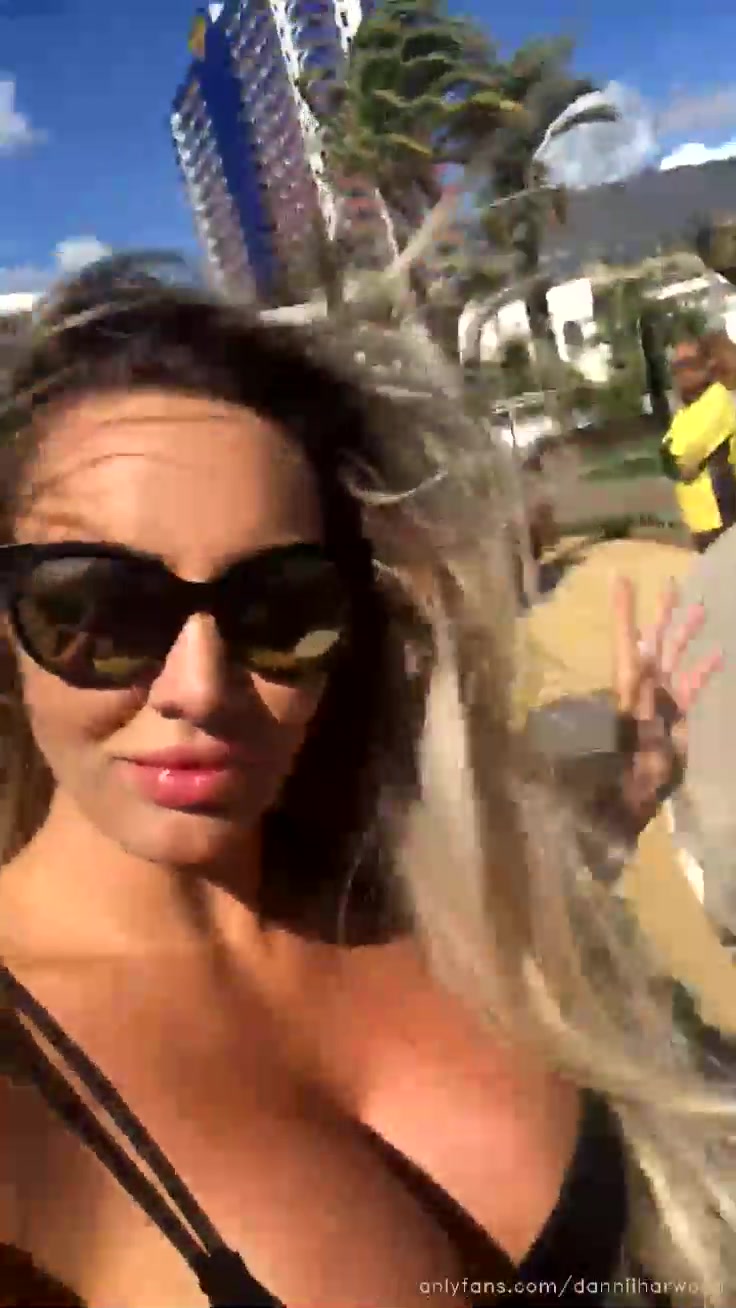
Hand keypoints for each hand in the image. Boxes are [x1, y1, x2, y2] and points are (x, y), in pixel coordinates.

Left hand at [612, 576, 721, 829]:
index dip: (623, 610)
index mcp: (626, 683)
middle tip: (671, 584)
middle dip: (662, 614)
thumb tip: (634, 662)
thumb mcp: (618, 729)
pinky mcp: (677, 716)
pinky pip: (691, 686)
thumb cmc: (618, 763)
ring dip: (686, 635)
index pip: (625, 639)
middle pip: (654, 641)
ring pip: (676, 658)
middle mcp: (643, 685)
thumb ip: (630, 694)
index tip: (620, 578)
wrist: (626, 798)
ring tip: (701, 610)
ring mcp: (661, 699)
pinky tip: (719, 655)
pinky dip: (703, 670)